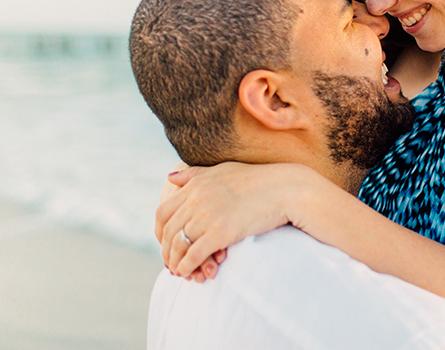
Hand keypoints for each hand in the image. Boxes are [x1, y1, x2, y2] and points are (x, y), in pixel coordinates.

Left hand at [155, 161, 312, 276]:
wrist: (285, 189)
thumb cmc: (257, 179)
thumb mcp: (223, 170)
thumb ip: (195, 175)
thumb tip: (171, 176)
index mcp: (195, 184)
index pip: (163, 213)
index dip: (160, 232)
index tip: (165, 243)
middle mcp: (196, 199)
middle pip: (168, 231)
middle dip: (166, 251)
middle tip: (171, 262)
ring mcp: (207, 216)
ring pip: (178, 245)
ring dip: (175, 262)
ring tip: (179, 271)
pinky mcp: (220, 233)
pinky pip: (193, 255)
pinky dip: (187, 267)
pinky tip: (189, 273)